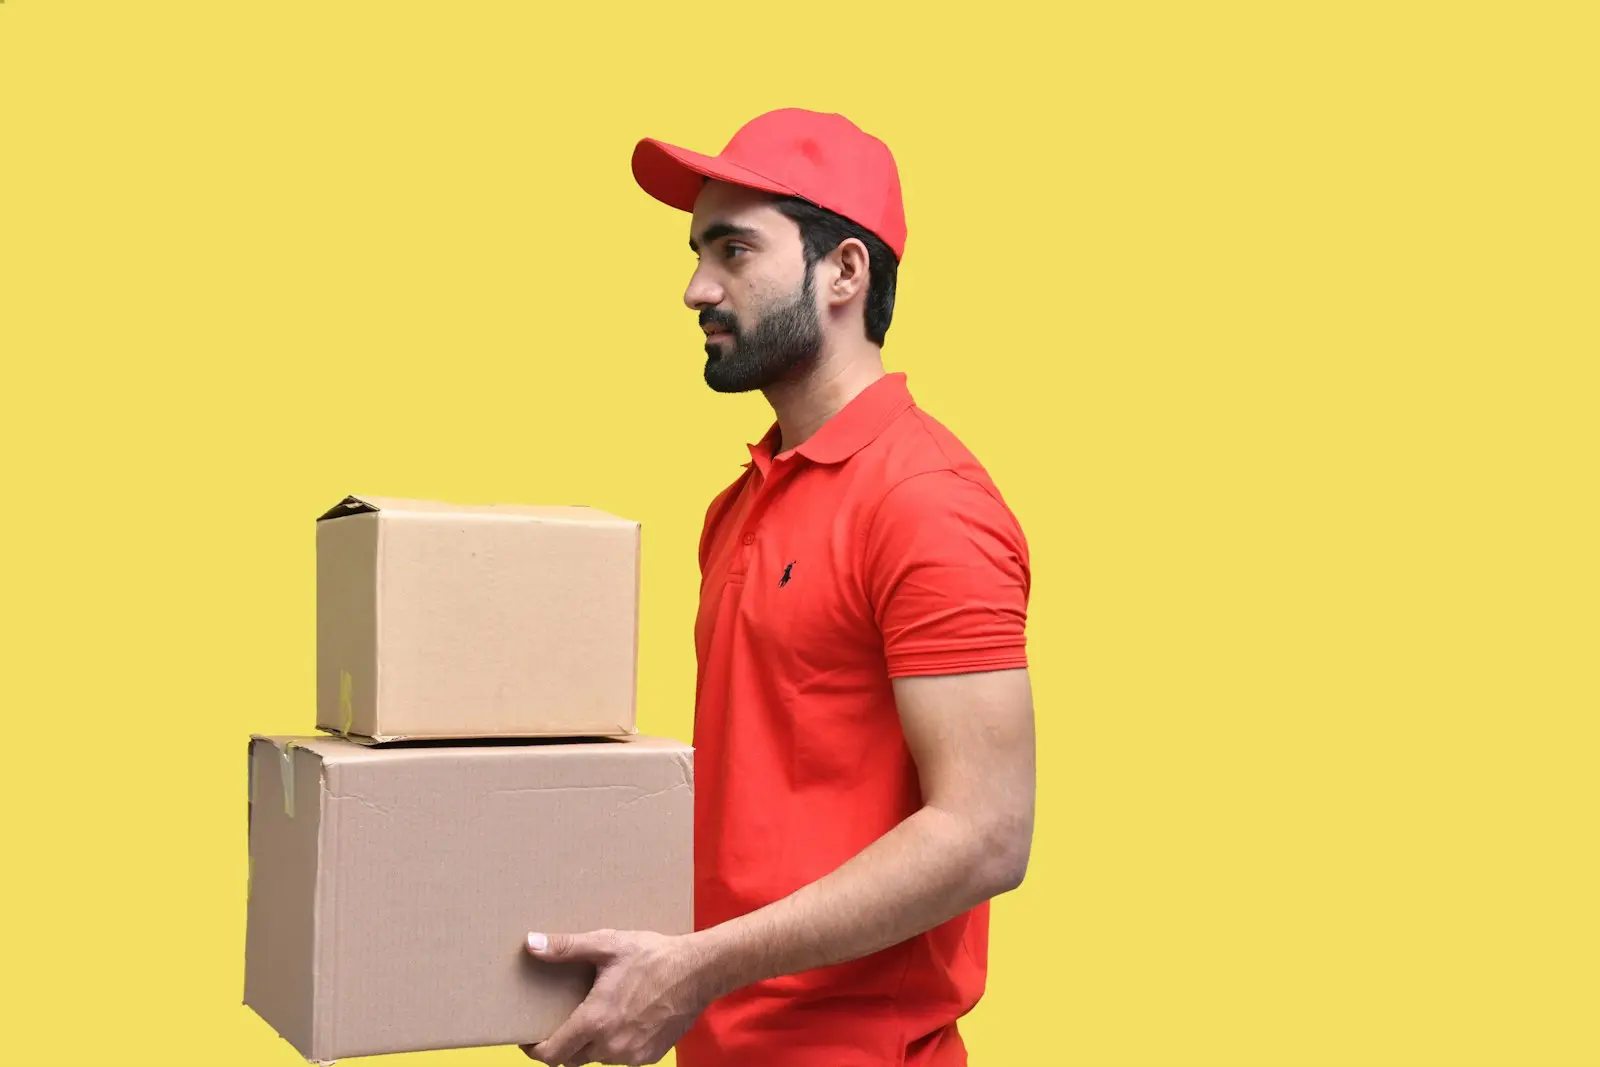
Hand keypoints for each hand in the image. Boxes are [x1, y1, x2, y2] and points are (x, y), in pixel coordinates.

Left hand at [520, 928, 710, 1065]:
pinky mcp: (650, 1056)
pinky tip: (622, 1020)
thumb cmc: (653, 955)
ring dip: (591, 1043)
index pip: (552, 1054)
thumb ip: (566, 947)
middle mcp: (611, 1046)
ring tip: (595, 1016)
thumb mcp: (607, 944)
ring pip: (598, 1058)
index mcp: (596, 1021)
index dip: (535, 1050)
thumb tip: (530, 943)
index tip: (529, 1039)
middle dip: (563, 1044)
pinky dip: (616, 1044)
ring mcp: (633, 1055)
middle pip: (572, 1058)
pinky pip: (622, 1058)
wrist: (699, 970)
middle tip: (562, 1020)